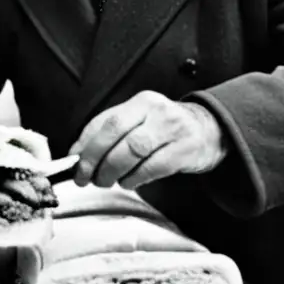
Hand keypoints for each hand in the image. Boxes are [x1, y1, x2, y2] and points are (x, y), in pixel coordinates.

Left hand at [68, 91, 228, 189]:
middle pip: (116, 134)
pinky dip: (134, 179)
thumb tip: (77, 154)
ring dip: (112, 171)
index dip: (86, 144)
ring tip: (106, 180)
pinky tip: (128, 182)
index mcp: (141, 102)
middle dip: (95, 159)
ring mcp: (173, 129)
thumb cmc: (165, 129)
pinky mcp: (185, 150)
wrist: (209, 131)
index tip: (74, 161)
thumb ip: (110, 133)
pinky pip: (152, 168)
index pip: (106, 121)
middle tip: (85, 177)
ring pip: (132, 152)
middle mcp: (157, 111)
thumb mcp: (139, 121)